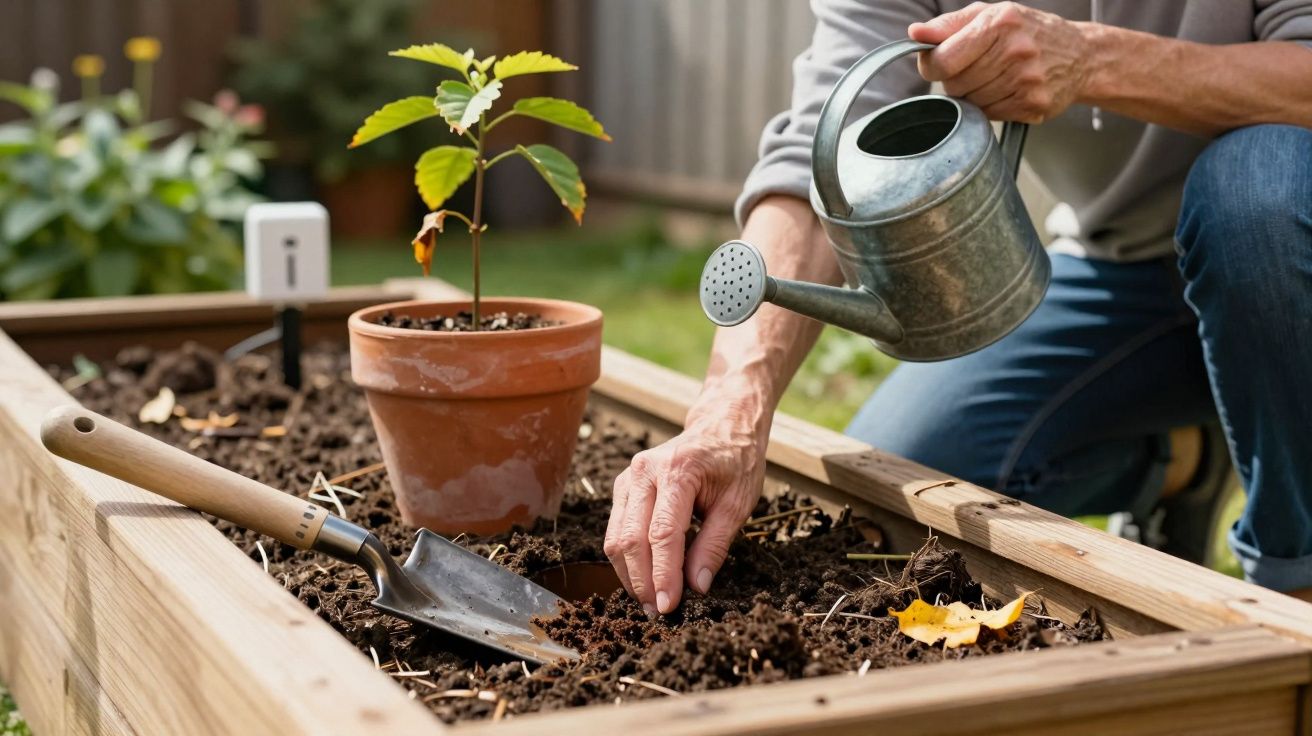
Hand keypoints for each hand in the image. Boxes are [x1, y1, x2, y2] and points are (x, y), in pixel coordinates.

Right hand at [604, 405, 767, 613]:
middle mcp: (644, 471)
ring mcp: (629, 478)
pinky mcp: (623, 487)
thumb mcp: (738, 504)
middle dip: (642, 581)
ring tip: (650, 601)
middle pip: (631, 538)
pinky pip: (616, 530)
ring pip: (616, 537)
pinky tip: (644, 578)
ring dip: (630, 575)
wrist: (720, 426)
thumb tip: (697, 586)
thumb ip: (715, 545)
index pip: (663, 533)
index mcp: (678, 471)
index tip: (669, 606)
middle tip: (658, 612)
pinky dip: (627, 559)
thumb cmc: (735, 463)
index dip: (664, 575)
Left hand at [909, 2, 1092, 123]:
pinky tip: (1007, 90)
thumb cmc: (1027, 32)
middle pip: (954, 85)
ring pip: (970, 103)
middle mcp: (1016, 51)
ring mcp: (1027, 80)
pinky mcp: (1033, 105)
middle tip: (976, 68)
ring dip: (973, 94)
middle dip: (956, 79)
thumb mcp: (989, 15)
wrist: (1081, 55)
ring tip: (994, 77)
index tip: (938, 63)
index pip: (943, 60)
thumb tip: (915, 33)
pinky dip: (991, 106)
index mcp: (1000, 23)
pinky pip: (989, 115)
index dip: (932, 65)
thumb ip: (949, 24)